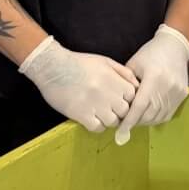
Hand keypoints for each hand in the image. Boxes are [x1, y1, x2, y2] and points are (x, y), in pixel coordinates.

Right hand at [19, 36, 137, 133]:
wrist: (52, 66)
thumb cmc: (78, 63)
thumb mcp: (104, 61)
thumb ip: (123, 72)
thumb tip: (136, 85)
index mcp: (114, 79)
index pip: (133, 96)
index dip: (129, 100)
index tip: (121, 100)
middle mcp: (107, 93)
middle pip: (125, 111)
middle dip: (121, 112)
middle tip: (111, 109)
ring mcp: (95, 105)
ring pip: (113, 122)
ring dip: (109, 120)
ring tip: (101, 114)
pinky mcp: (81, 114)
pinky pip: (97, 128)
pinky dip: (97, 126)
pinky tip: (91, 119)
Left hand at [116, 24, 188, 144]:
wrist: (174, 46)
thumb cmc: (150, 53)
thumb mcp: (133, 64)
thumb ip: (125, 84)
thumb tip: (116, 105)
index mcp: (153, 77)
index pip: (140, 106)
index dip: (129, 121)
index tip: (120, 133)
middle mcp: (167, 86)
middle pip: (149, 114)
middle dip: (135, 122)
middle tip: (124, 124)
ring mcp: (177, 92)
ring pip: (158, 116)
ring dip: (145, 121)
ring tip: (135, 119)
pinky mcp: (182, 95)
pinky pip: (167, 114)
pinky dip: (156, 118)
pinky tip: (148, 114)